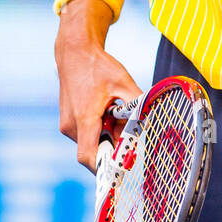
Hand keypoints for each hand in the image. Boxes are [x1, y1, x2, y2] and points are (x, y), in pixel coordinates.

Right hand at [55, 26, 143, 173]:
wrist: (74, 52)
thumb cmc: (98, 66)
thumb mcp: (123, 82)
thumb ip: (137, 103)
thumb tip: (154, 118)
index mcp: (83, 118)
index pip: (89, 157)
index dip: (105, 168)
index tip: (122, 169)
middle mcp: (71, 125)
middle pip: (94, 151)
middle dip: (113, 147)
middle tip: (128, 133)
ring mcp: (67, 124)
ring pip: (90, 143)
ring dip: (106, 138)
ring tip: (116, 116)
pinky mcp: (68, 121)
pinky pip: (85, 136)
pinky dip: (99, 131)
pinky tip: (107, 113)